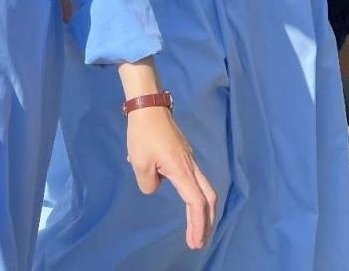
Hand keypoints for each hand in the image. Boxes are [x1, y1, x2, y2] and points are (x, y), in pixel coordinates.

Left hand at [125, 107, 216, 250]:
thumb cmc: (144, 134)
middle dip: (206, 221)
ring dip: (202, 210)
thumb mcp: (140, 164)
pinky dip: (195, 196)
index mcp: (182, 171)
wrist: (149, 106)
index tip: (195, 242)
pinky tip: (185, 201)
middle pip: (208, 197)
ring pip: (203, 188)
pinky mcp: (183, 154)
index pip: (196, 203)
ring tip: (195, 227)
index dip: (197, 224)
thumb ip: (149, 184)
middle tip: (199, 240)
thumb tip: (157, 184)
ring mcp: (189, 159)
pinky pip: (194, 179)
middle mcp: (191, 166)